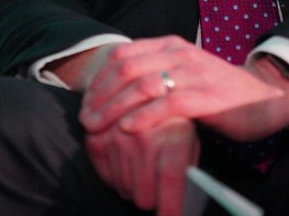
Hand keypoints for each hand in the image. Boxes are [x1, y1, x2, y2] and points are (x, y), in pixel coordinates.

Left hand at [80, 35, 288, 141]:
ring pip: (143, 85)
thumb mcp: (182, 73)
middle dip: (101, 95)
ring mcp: (195, 74)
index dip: (99, 78)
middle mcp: (180, 54)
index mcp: (171, 45)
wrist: (262, 97)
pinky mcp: (207, 97)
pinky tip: (127, 128)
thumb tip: (115, 86)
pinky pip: (168, 105)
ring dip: (114, 108)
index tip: (86, 102)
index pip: (124, 55)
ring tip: (98, 127)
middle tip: (86, 119)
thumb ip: (155, 72)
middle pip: (127, 69)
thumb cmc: (217, 90)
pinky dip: (144, 116)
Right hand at [85, 115, 199, 215]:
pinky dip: (118, 176)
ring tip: (143, 164)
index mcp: (172, 134)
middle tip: (158, 186)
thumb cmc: (173, 119)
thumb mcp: (191, 138)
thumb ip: (189, 170)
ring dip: (134, 186)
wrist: (142, 86)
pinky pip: (108, 179)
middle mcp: (143, 137)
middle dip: (153, 199)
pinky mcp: (97, 139)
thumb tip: (187, 206)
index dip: (172, 209)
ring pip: (125, 190)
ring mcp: (117, 138)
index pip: (172, 182)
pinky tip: (128, 159)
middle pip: (144, 197)